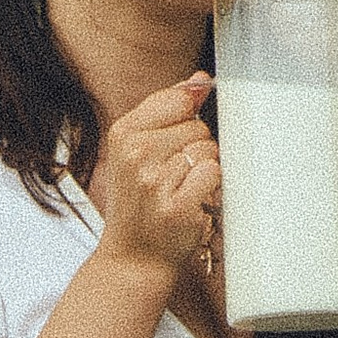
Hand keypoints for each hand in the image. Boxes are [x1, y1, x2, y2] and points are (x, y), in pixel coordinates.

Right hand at [89, 71, 220, 283]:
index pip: (178, 100)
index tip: (176, 142)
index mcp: (123, 133)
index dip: (187, 120)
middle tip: (174, 178)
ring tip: (182, 191)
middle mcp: (136, 153)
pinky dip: (211, 189)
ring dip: (204, 172)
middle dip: (195, 150)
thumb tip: (198, 80)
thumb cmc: (139, 203)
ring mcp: (156, 180)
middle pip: (198, 127)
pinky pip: (214, 174)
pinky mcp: (178, 205)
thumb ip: (168, 113)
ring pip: (208, 151)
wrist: (133, 257)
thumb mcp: (138, 152)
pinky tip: (193, 202)